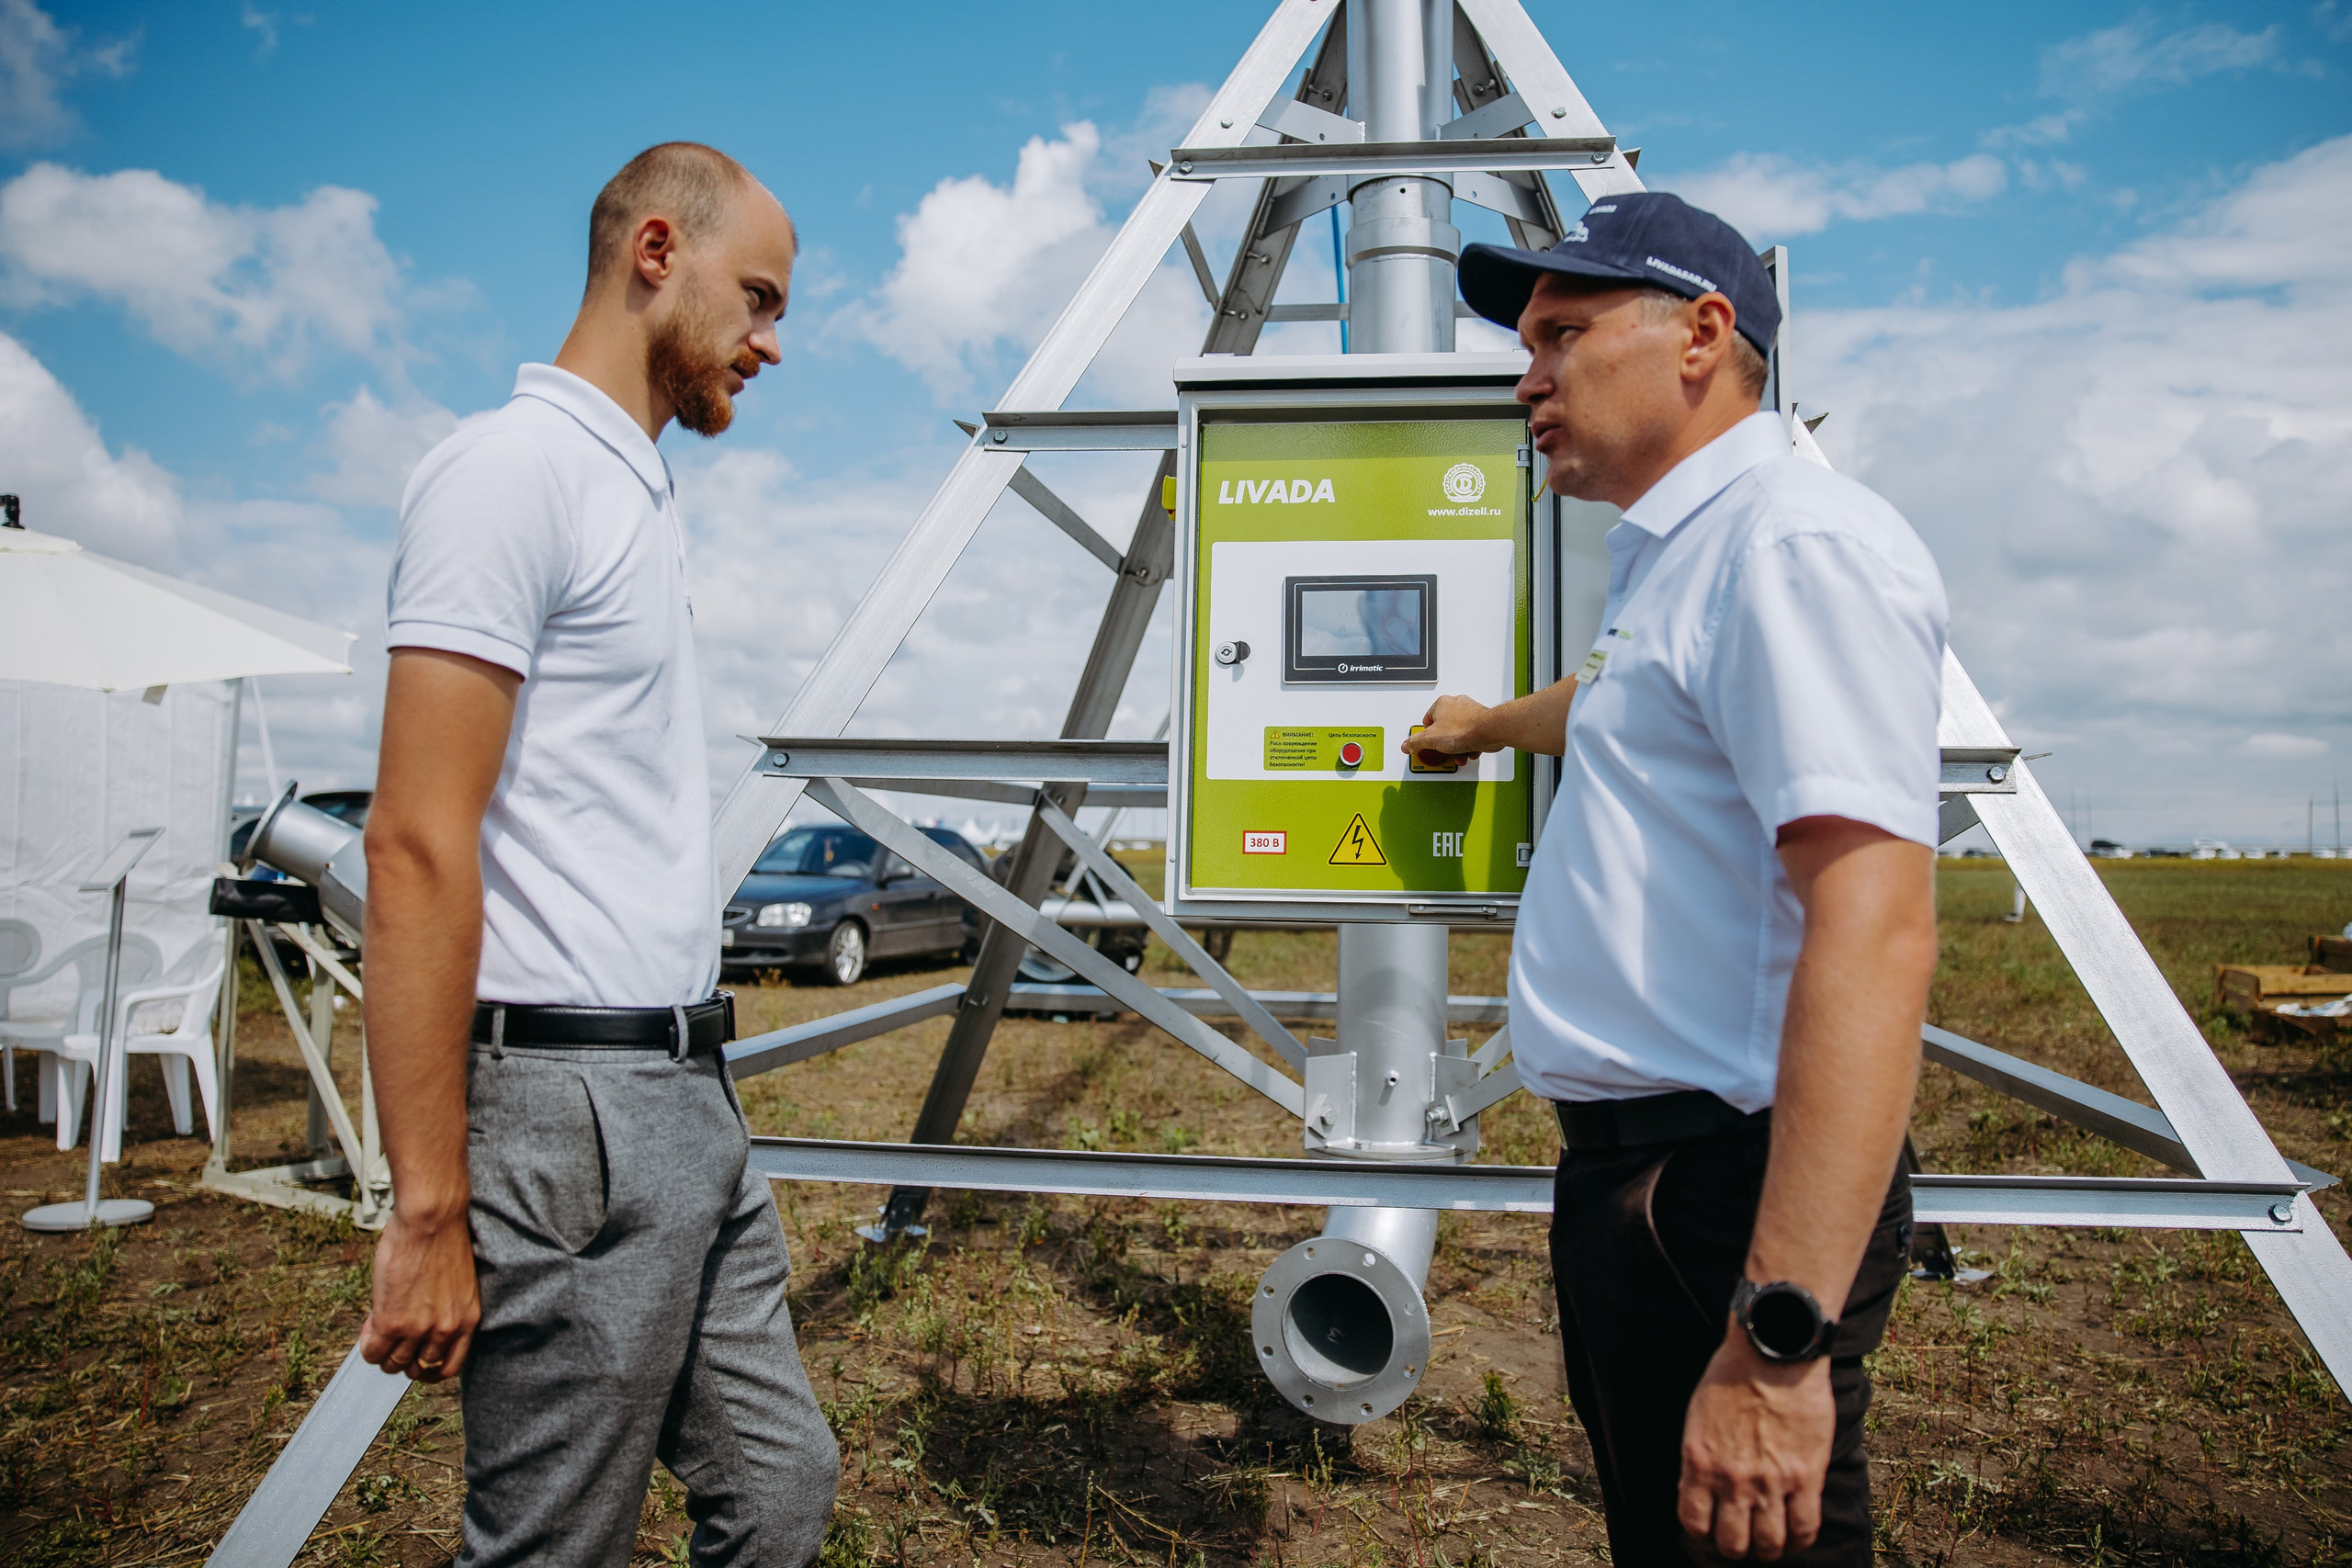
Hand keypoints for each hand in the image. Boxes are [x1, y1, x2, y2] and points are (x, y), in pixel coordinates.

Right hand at [358, 1207, 479, 1382]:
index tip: (416, 1358)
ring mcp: (419, 1329)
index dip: (429, 1369)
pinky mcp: (392, 1322)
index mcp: (467, 1320)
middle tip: (393, 1335)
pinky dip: (367, 1345)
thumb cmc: (443, 1240)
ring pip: (393, 1363)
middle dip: (402, 1357)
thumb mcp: (456, 1284)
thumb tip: (416, 1329)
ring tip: (379, 1326)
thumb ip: (442, 1310)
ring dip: (382, 1350)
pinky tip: (369, 1325)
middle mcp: (446, 1330)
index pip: (450, 1368)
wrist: (431, 1219)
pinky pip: (373, 1352)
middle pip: (418, 1369)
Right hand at [1402, 694, 1491, 766]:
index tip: (1428, 743)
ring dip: (1457, 746)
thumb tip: (1407, 745)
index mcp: (1441, 703)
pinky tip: (1469, 751)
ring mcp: (1470, 712)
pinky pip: (1471, 735)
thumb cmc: (1464, 729)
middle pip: (1444, 727)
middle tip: (1444, 750)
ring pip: (1458, 732)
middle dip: (1444, 743)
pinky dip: (1469, 745)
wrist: (1489, 732)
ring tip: (1458, 754)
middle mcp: (1456, 704)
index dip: (1426, 735)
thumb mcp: (1431, 739)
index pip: (1427, 720)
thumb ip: (1416, 743)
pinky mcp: (1481, 721)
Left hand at [1677, 1327, 1834, 1558]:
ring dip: (1769, 1547)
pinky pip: (1804, 1527)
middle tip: (1744, 1537)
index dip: (1703, 1533)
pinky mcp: (1806, 1476)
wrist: (1773, 1352)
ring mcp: (1770, 1481)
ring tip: (1771, 1540)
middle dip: (1736, 1546)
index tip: (1712, 1529)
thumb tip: (1701, 1486)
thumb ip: (1700, 1456)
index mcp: (1699, 1462)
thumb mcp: (1698, 1417)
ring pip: (1769, 1543)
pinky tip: (1796, 1534)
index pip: (1693, 1522)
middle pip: (1732, 1542)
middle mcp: (1732, 1479)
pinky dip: (1800, 1539)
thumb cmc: (1732, 1376)